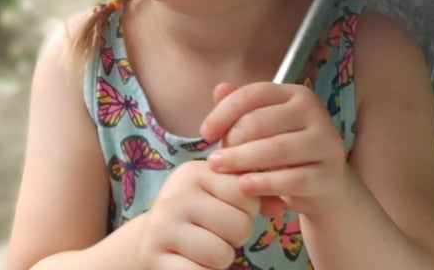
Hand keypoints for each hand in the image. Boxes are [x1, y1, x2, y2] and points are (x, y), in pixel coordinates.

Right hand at [138, 160, 259, 269]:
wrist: (153, 238)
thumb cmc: (198, 214)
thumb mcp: (220, 194)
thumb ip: (253, 194)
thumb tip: (281, 205)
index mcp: (193, 172)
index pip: (245, 194)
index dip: (247, 210)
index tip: (228, 209)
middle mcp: (174, 195)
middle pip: (238, 226)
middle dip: (235, 236)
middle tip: (215, 233)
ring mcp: (161, 227)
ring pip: (221, 254)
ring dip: (221, 258)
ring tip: (204, 248)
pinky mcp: (154, 256)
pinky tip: (194, 263)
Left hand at [201, 82, 351, 218]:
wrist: (324, 185)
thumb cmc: (286, 151)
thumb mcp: (264, 126)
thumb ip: (241, 108)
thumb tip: (218, 88)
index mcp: (296, 94)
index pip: (253, 94)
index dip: (223, 113)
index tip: (205, 134)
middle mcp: (314, 112)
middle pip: (261, 121)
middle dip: (231, 141)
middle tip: (214, 159)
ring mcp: (325, 142)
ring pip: (276, 149)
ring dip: (242, 161)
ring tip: (221, 170)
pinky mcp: (328, 174)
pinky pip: (291, 179)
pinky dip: (264, 183)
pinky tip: (243, 187)